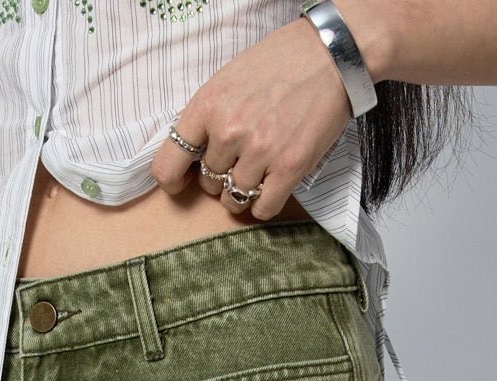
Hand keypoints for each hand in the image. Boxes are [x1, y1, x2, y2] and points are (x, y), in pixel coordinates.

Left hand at [150, 17, 356, 220]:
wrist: (329, 55)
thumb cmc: (278, 63)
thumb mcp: (227, 79)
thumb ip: (207, 116)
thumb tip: (191, 153)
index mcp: (208, 106)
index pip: (168, 165)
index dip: (173, 179)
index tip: (182, 181)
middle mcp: (230, 131)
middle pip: (207, 183)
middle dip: (220, 176)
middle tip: (239, 159)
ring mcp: (260, 151)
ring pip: (233, 199)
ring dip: (241, 193)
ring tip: (255, 172)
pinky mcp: (289, 167)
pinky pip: (263, 208)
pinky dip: (263, 204)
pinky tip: (269, 187)